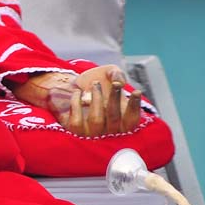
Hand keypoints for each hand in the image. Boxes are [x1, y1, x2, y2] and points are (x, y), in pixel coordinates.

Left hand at [12, 65, 142, 136]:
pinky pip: (76, 121)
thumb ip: (117, 74)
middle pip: (114, 118)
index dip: (135, 108)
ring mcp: (91, 131)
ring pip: (96, 120)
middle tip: (115, 84)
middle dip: (115, 99)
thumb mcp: (108, 73)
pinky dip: (76, 103)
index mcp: (121, 119)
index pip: (131, 120)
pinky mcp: (74, 130)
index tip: (136, 91)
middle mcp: (107, 129)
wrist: (68, 84)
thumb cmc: (94, 81)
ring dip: (96, 99)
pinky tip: (77, 93)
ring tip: (94, 84)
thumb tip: (119, 81)